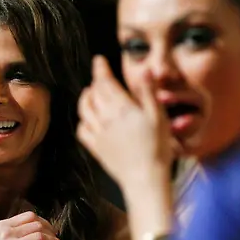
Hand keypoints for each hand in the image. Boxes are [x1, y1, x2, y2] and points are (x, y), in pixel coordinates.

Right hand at [0, 211, 67, 239]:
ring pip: (38, 235)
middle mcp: (4, 232)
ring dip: (53, 239)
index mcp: (1, 226)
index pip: (29, 216)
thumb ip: (9, 234)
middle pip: (36, 223)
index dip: (44, 221)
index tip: (51, 230)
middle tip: (58, 238)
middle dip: (51, 230)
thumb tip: (29, 230)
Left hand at [77, 55, 175, 189]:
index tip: (99, 60)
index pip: (105, 82)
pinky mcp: (95, 148)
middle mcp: (105, 118)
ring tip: (91, 93)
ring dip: (86, 98)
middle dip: (95, 82)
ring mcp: (98, 134)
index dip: (100, 69)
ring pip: (84, 110)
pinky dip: (82, 120)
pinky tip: (88, 119)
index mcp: (121, 108)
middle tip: (100, 77)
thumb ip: (148, 92)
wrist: (145, 178)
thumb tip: (144, 70)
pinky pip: (82, 130)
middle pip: (93, 94)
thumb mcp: (158, 116)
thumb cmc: (157, 148)